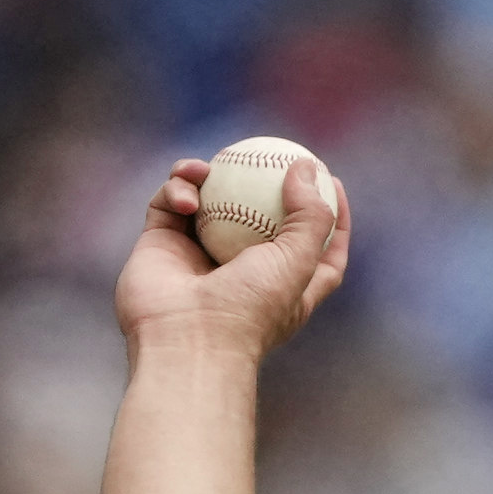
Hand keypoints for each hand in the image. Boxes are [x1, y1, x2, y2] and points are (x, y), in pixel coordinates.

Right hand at [115, 148, 351, 356]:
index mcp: (282, 286)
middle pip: (256, 218)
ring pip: (206, 202)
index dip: (330, 217)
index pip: (317, 250)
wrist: (185, 338)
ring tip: (208, 168)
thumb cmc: (248, 309)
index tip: (332, 182)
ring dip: (206, 177)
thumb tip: (306, 168)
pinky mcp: (160, 247)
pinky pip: (168, 205)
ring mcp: (196, 258)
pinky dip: (177, 191)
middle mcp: (239, 272)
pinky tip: (187, 193)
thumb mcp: (297, 263)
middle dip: (262, 185)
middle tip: (272, 155)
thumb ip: (312, 216)